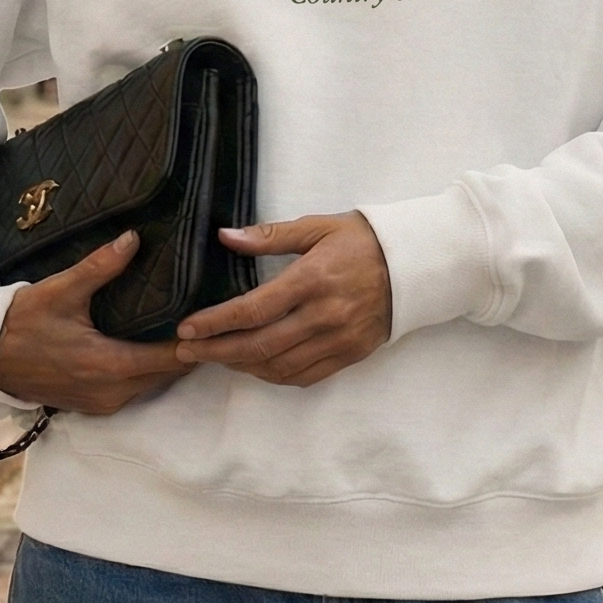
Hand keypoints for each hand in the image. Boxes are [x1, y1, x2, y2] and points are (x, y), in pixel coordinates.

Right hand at [0, 232, 191, 414]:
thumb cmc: (22, 323)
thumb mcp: (60, 291)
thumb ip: (99, 267)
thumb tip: (133, 238)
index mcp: (110, 365)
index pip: (172, 358)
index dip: (197, 339)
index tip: (214, 316)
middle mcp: (113, 392)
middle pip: (169, 373)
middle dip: (190, 349)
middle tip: (208, 317)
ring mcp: (104, 403)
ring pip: (154, 384)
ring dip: (171, 362)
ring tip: (188, 328)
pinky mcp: (95, 406)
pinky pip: (135, 390)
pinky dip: (149, 372)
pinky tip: (155, 346)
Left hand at [173, 213, 391, 387]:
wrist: (416, 264)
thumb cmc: (362, 240)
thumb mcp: (316, 227)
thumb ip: (269, 236)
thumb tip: (226, 237)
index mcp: (312, 279)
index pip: (252, 310)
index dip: (214, 323)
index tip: (187, 329)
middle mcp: (324, 315)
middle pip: (259, 346)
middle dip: (217, 352)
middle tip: (187, 351)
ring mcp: (339, 339)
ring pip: (279, 366)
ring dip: (241, 366)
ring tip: (217, 357)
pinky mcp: (350, 354)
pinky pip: (304, 376)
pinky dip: (274, 376)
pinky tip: (255, 367)